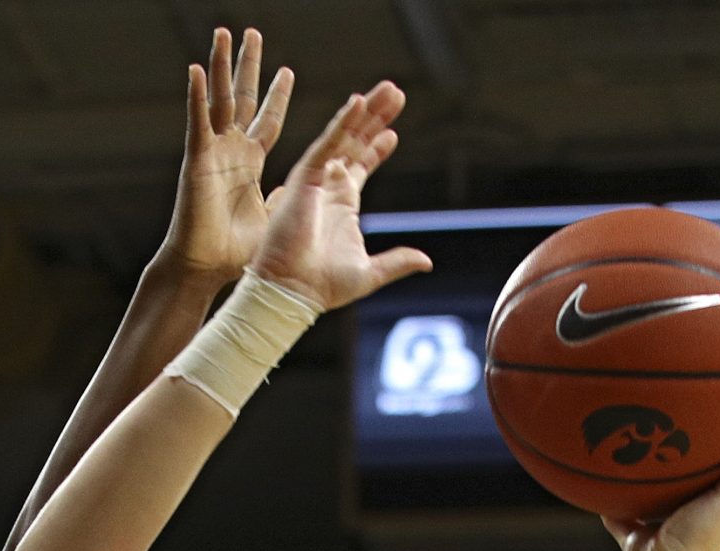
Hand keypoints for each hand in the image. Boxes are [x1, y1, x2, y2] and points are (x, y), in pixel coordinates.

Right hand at [161, 27, 295, 287]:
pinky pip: (198, 122)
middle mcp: (230, 151)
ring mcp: (212, 152)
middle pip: (242, 98)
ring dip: (221, 65)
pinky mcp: (197, 161)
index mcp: (249, 163)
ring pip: (218, 100)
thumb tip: (306, 201)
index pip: (267, 121)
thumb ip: (286, 201)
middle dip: (248, 66)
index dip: (276, 97)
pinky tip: (197, 70)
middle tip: (252, 33)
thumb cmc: (234, 252)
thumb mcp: (272, 218)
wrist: (204, 268)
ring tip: (225, 33)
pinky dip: (196, 96)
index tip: (287, 72)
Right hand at [249, 82, 431, 312]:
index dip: (378, 148)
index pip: (362, 166)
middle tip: (396, 93)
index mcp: (343, 204)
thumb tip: (426, 261)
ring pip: (344, 135)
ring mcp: (316, 179)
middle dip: (376, 118)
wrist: (293, 291)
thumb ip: (396, 261)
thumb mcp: (370, 272)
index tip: (393, 132)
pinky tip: (358, 103)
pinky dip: (342, 123)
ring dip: (365, 111)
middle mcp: (329, 186)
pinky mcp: (304, 178)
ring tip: (388, 90)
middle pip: (357, 142)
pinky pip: (326, 143)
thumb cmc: (322, 286)